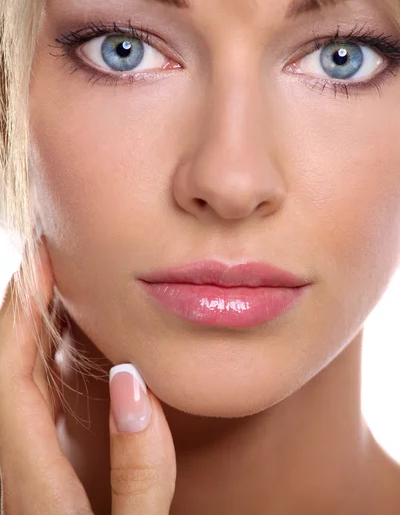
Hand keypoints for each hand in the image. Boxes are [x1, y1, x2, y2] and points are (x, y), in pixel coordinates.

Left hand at [0, 237, 176, 513]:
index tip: (40, 258)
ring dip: (24, 326)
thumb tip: (134, 382)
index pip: (9, 372)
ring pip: (9, 380)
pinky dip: (36, 359)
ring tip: (54, 286)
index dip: (20, 309)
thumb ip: (139, 469)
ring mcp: (17, 470)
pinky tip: (61, 349)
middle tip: (47, 255)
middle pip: (1, 367)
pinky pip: (25, 399)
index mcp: (29, 478)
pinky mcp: (31, 472)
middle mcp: (11, 467)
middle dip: (19, 304)